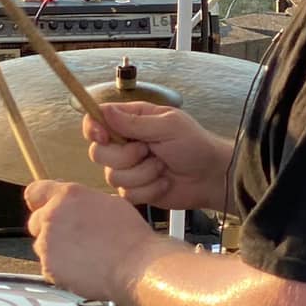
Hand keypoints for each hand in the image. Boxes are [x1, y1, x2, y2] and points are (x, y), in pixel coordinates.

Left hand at [24, 178, 160, 301]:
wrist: (134, 266)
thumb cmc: (129, 236)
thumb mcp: (108, 202)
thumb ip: (82, 201)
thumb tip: (76, 205)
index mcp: (67, 195)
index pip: (35, 192)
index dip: (40, 202)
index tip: (45, 208)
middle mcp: (52, 216)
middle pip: (36, 221)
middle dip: (51, 229)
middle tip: (74, 238)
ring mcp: (47, 243)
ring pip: (42, 246)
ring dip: (56, 250)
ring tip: (84, 255)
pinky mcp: (48, 267)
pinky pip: (49, 267)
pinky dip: (60, 270)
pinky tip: (82, 268)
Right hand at [82, 100, 233, 212]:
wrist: (211, 177)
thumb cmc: (195, 145)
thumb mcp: (168, 126)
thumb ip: (134, 121)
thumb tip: (105, 111)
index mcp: (132, 120)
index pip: (97, 119)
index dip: (93, 129)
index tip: (104, 137)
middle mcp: (125, 143)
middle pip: (98, 152)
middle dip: (126, 156)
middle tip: (149, 151)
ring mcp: (129, 168)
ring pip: (112, 176)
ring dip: (143, 174)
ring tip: (162, 167)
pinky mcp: (135, 189)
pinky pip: (127, 194)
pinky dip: (149, 190)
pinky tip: (164, 183)